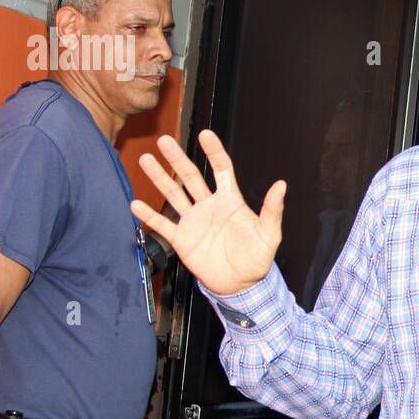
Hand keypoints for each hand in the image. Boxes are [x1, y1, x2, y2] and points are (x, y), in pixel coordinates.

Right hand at [131, 130, 285, 294]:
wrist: (240, 284)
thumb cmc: (258, 258)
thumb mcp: (269, 233)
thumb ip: (272, 209)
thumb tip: (282, 184)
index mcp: (230, 200)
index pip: (221, 169)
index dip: (214, 151)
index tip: (205, 134)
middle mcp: (209, 206)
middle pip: (190, 176)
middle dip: (177, 158)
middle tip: (163, 140)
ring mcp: (194, 221)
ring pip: (173, 194)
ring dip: (159, 177)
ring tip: (145, 160)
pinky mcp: (182, 239)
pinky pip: (163, 225)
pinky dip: (149, 215)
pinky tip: (136, 204)